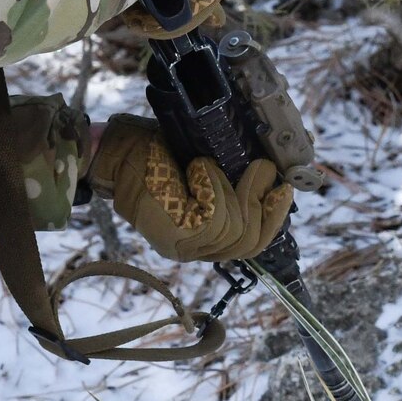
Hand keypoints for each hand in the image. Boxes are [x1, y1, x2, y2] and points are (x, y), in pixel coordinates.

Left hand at [89, 113, 291, 263]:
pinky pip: (216, 218)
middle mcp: (194, 249)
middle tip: (260, 167)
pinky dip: (213, 187)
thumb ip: (239, 177)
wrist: (118, 151)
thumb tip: (279, 173)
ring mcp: (184, 246)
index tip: (284, 189)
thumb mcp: (210, 166)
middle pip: (249, 242)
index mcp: (204, 237)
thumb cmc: (158, 154)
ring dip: (229, 188)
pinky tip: (197, 169)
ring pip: (234, 228)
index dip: (273, 219)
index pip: (252, 244)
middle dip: (260, 202)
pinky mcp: (175, 236)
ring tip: (207, 164)